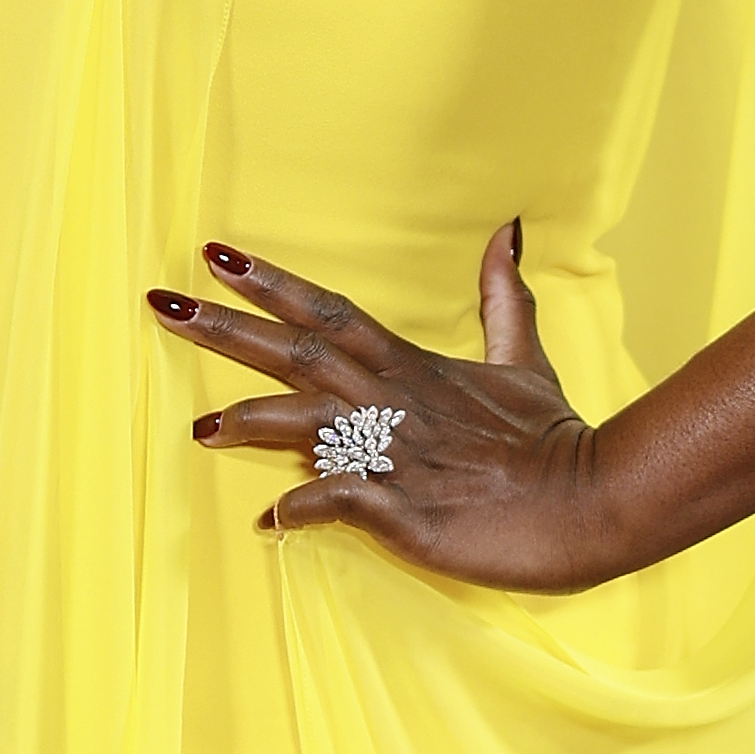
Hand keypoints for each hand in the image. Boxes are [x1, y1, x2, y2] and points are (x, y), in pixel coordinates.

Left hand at [149, 225, 621, 591]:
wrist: (593, 499)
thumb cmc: (554, 438)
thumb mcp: (525, 361)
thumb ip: (503, 300)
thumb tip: (505, 232)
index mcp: (413, 368)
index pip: (328, 313)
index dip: (270, 283)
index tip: (214, 254)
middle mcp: (394, 403)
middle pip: (297, 353)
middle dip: (225, 329)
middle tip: (161, 303)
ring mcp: (396, 456)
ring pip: (306, 425)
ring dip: (249, 421)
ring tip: (197, 427)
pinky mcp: (407, 511)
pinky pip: (340, 504)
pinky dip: (302, 510)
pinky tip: (269, 521)